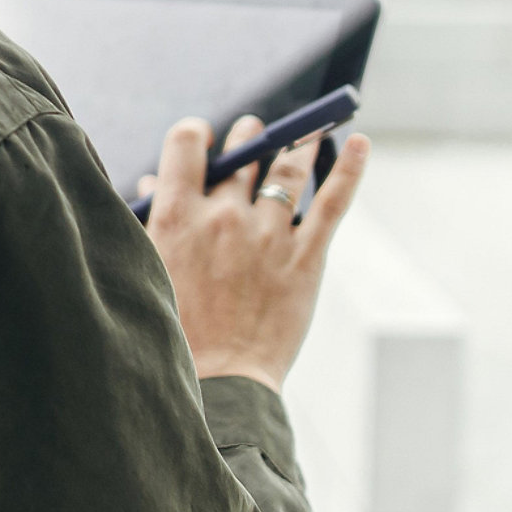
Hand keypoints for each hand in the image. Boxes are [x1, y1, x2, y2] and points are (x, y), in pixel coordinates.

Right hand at [143, 119, 371, 390]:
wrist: (219, 381)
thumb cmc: (176, 329)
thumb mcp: (151, 267)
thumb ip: (154, 219)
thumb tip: (153, 181)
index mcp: (177, 215)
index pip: (186, 144)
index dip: (196, 134)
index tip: (203, 139)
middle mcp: (224, 216)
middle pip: (242, 155)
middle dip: (249, 138)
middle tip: (254, 132)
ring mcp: (269, 234)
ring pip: (288, 169)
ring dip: (298, 143)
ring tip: (306, 131)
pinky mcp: (306, 257)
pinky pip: (332, 201)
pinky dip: (350, 168)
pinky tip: (360, 142)